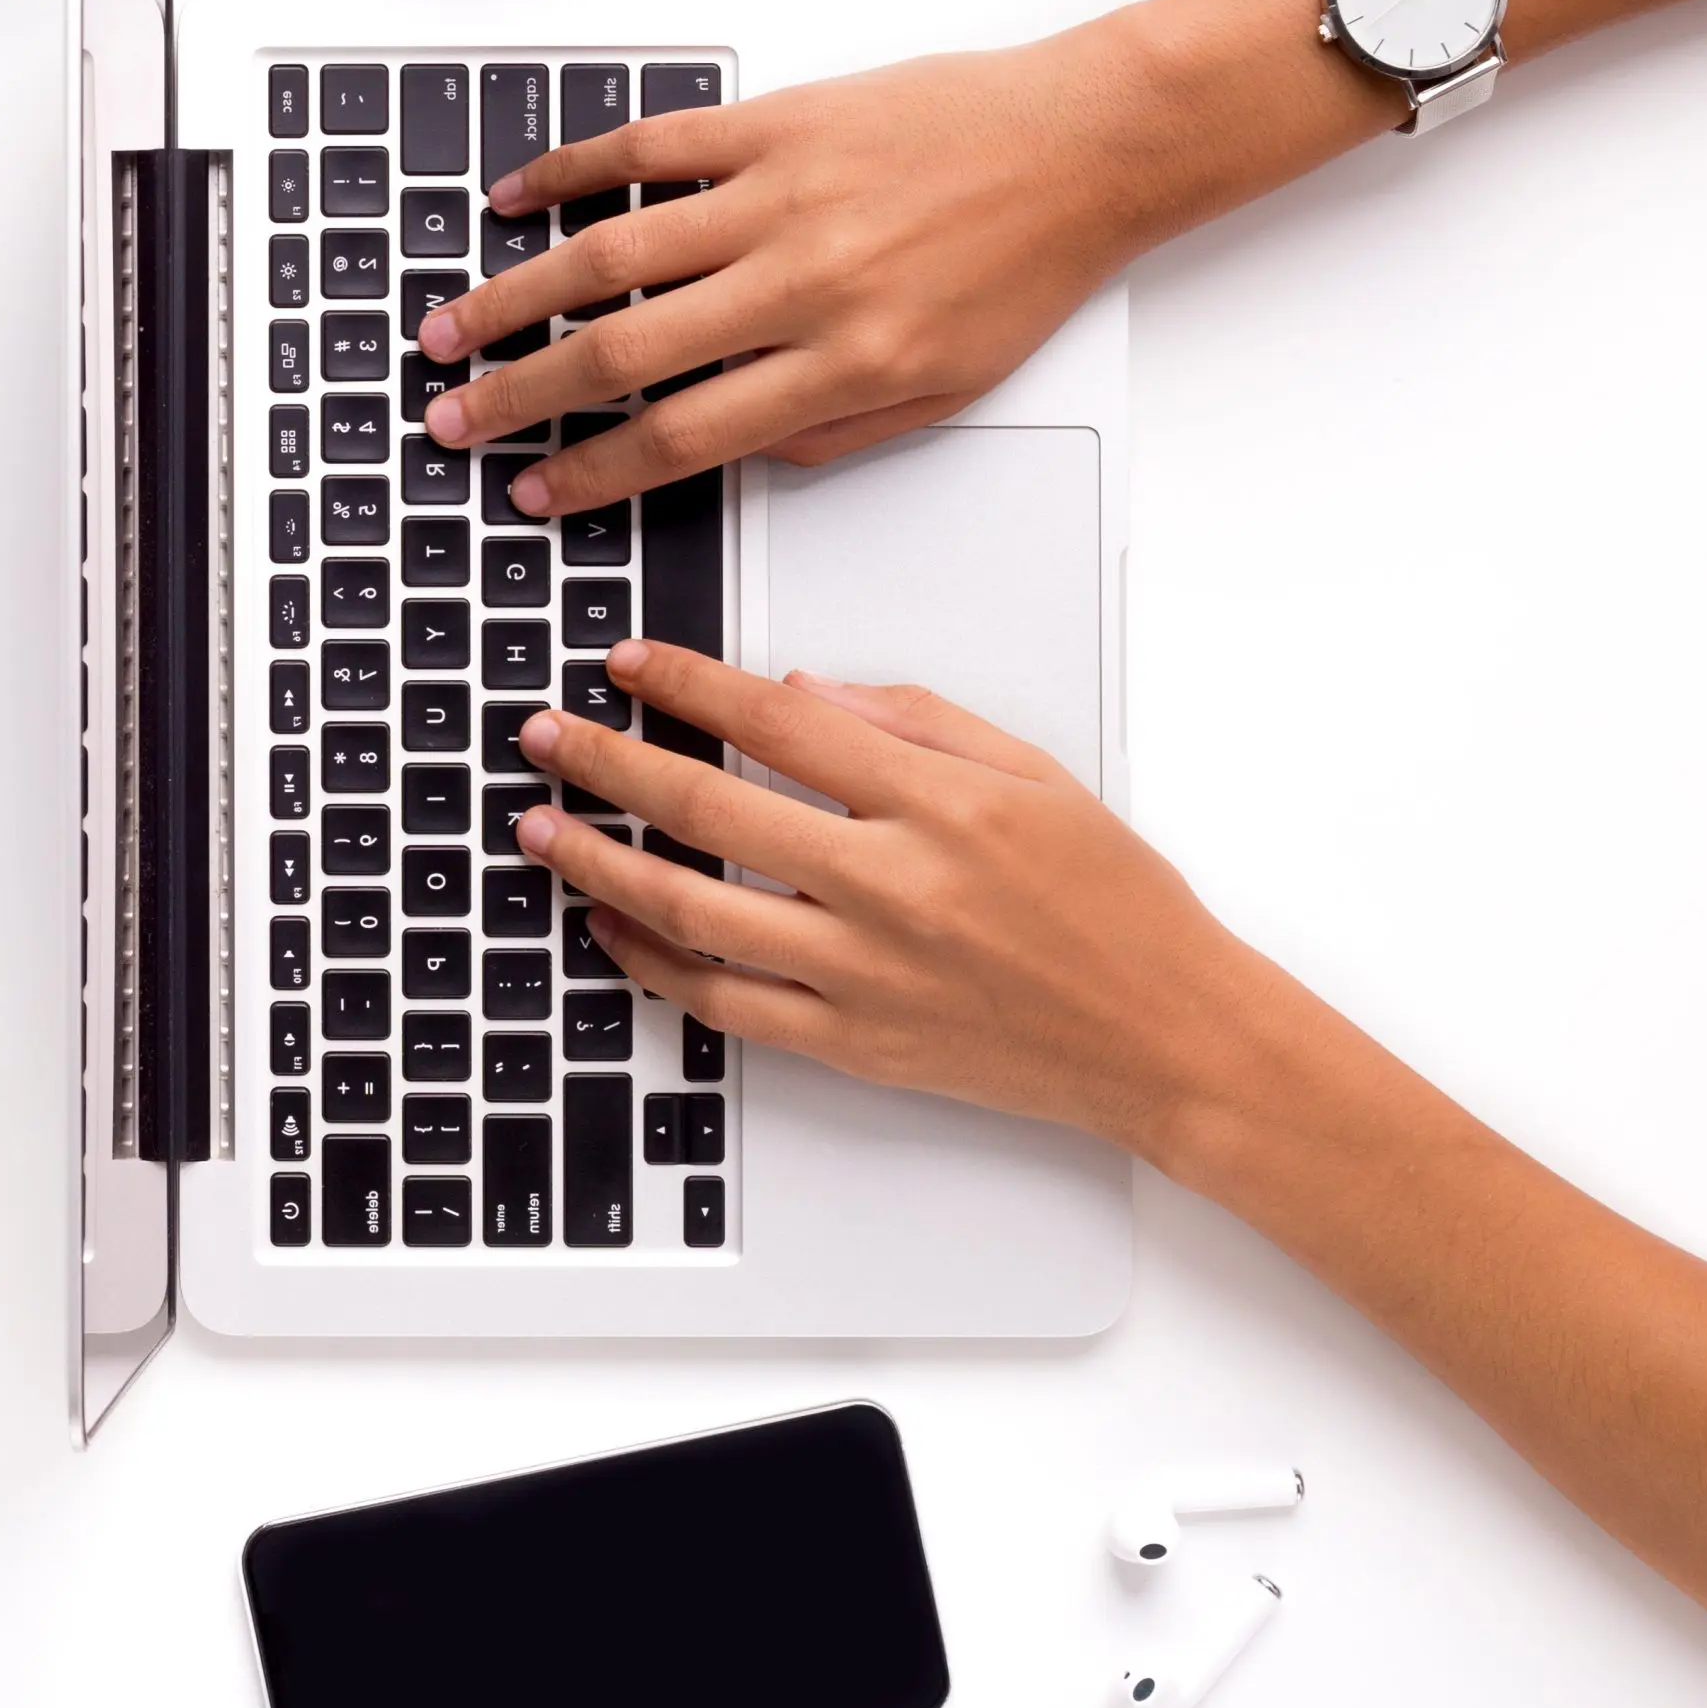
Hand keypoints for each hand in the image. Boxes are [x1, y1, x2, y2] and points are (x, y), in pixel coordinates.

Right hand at [413, 31, 1141, 517]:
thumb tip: (730, 451)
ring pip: (612, 252)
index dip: (594, 473)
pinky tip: (515, 199)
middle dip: (519, 396)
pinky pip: (649, 147)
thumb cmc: (1021, 266)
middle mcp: (802, 283)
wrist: (1083, 147)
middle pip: (622, 354)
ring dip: (514, 295)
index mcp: (845, 364)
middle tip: (454, 418)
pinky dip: (570, 171)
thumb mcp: (943, 392)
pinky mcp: (776, 122)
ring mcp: (780, 195)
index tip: (535, 490)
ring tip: (452, 327)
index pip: (684, 438)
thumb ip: (829, 432)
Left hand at [508, 641, 1265, 1162]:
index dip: (688, 685)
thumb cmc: (1114, 901)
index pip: (777, 720)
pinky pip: (724, 1002)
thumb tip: (804, 687)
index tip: (631, 662)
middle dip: (608, 763)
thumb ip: (915, 719)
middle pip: (709, 809)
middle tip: (545, 736)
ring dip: (599, 863)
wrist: (1164, 1035)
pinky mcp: (854, 1044)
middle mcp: (891, 884)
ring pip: (693, 910)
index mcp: (937, 801)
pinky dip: (653, 963)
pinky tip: (611, 926)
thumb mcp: (1033, 771)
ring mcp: (864, 973)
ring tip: (542, 829)